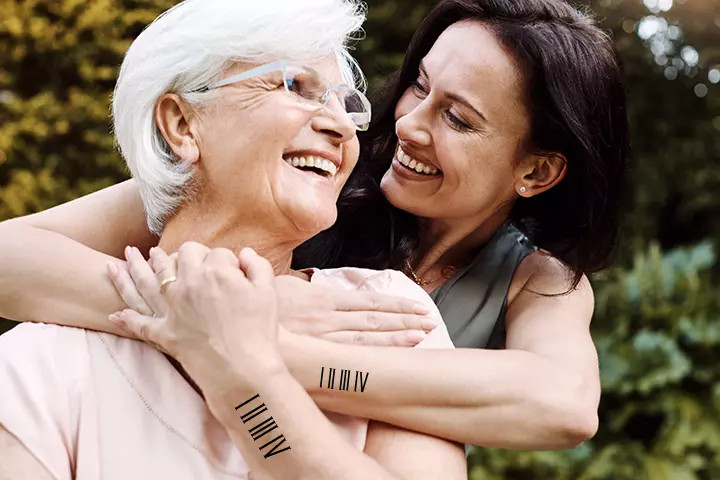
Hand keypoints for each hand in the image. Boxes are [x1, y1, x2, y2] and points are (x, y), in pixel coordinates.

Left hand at [108, 242, 284, 392]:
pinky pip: (140, 323)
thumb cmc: (260, 331)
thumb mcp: (269, 292)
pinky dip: (126, 319)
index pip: (218, 253)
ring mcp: (173, 308)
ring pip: (151, 279)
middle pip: (182, 255)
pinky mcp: (165, 333)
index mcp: (216, 271)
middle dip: (185, 252)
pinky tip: (116, 314)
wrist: (245, 370)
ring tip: (130, 256)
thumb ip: (257, 266)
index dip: (228, 259)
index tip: (233, 268)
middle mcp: (189, 284)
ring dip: (140, 266)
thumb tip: (245, 253)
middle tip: (185, 254)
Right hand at [109, 247, 436, 347]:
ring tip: (423, 335)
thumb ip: (297, 285)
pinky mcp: (314, 353)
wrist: (230, 325)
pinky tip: (392, 355)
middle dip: (403, 320)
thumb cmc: (253, 306)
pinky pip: (349, 354)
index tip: (418, 306)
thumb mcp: (277, 287)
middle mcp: (328, 319)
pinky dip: (373, 352)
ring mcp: (322, 339)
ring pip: (367, 338)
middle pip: (373, 319)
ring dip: (396, 336)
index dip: (393, 305)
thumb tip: (307, 280)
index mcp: (321, 300)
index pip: (366, 302)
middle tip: (431, 321)